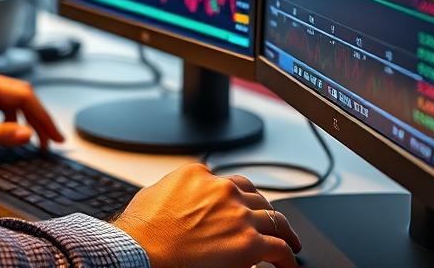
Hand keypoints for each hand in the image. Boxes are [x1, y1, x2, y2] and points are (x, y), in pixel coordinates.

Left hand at [0, 67, 63, 160]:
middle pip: (22, 97)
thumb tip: (29, 134)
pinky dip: (12, 121)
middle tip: (52, 143)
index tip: (55, 136)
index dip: (44, 117)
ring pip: (14, 103)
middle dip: (39, 119)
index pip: (24, 95)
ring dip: (27, 121)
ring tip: (37, 142)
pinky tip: (15, 135)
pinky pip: (2, 108)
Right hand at [114, 163, 301, 267]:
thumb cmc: (142, 229)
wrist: (143, 251)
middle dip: (263, 210)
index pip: (228, 182)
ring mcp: (238, 216)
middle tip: (270, 222)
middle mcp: (222, 190)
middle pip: (255, 197)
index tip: (239, 207)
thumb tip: (181, 198)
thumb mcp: (155, 193)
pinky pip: (280, 249)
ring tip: (291, 242)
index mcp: (199, 174)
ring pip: (275, 219)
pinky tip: (289, 264)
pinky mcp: (250, 243)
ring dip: (285, 232)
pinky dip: (289, 257)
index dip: (236, 197)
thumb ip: (177, 190)